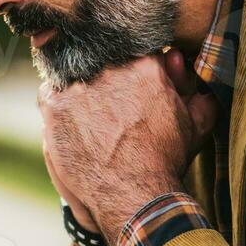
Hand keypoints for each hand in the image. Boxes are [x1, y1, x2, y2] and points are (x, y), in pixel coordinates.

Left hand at [39, 52, 216, 239]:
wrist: (134, 194)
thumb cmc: (166, 161)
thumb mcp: (194, 123)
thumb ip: (191, 87)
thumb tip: (178, 61)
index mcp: (143, 64)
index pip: (132, 51)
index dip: (132, 69)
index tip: (130, 87)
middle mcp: (109, 67)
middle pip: (102, 60)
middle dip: (105, 76)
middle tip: (110, 105)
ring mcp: (78, 84)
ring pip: (74, 73)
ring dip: (80, 88)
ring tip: (91, 115)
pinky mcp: (54, 105)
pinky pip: (51, 92)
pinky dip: (58, 102)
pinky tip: (71, 120)